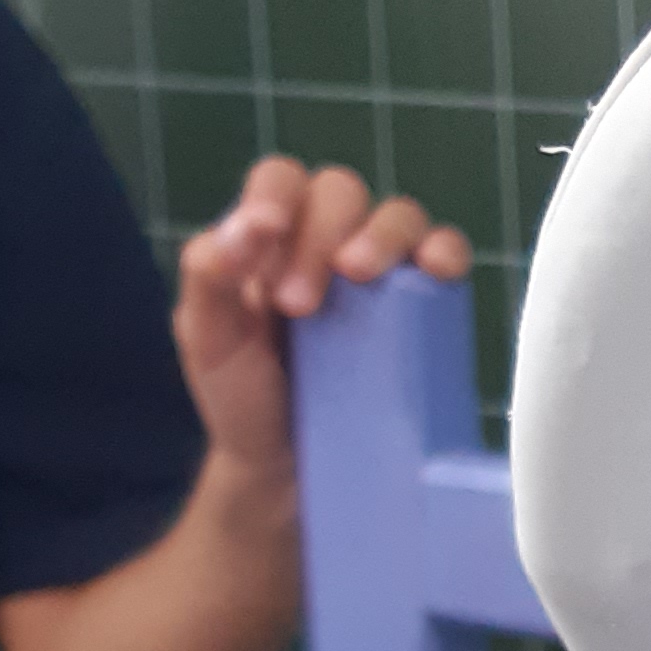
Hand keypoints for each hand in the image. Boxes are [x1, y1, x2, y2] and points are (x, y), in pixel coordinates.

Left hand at [173, 156, 474, 492]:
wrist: (287, 469)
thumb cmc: (244, 396)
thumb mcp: (204, 339)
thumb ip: (207, 276)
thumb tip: (245, 227)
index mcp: (273, 234)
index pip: (280, 180)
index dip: (276, 195)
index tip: (266, 232)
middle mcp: (330, 239)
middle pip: (340, 192)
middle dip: (319, 234)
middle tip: (299, 303)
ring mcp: (382, 270)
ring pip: (397, 215)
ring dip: (381, 237)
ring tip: (360, 277)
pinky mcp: (424, 304)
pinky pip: (446, 255)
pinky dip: (445, 252)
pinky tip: (433, 270)